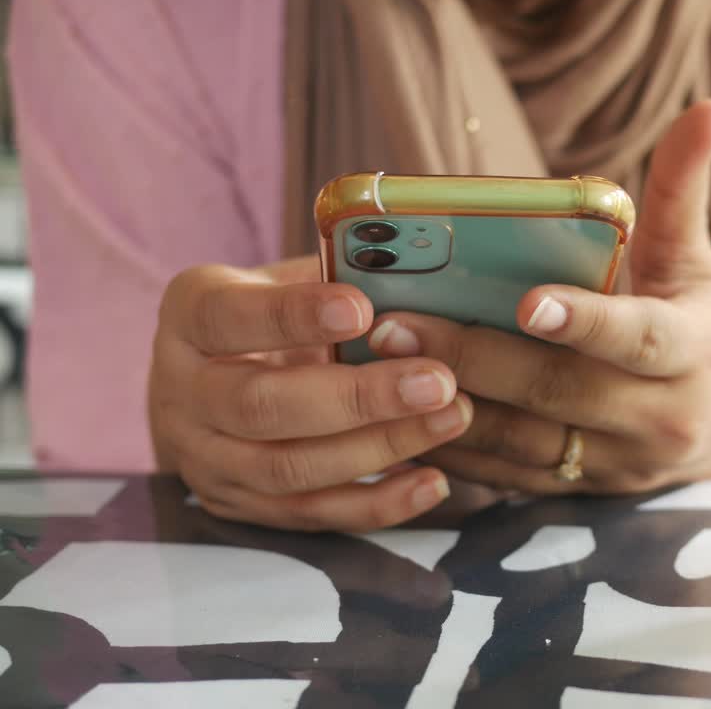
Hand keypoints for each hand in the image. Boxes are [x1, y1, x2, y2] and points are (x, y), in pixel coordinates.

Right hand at [148, 257, 473, 530]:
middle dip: (358, 397)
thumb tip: (416, 272)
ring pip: (290, 468)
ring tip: (452, 419)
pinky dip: (378, 503)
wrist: (214, 378)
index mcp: (190, 315)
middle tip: (437, 382)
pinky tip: (434, 481)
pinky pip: (312, 514)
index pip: (230, 317)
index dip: (294, 316)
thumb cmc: (274, 314)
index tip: (363, 310)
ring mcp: (205, 458)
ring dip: (380, 448)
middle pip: (262, 406)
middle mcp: (182, 393)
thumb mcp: (287, 280)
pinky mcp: (240, 506)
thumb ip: (337, 277)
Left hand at [368, 99, 710, 493]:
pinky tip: (398, 416)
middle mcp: (660, 419)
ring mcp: (618, 466)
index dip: (585, 321)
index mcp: (691, 352)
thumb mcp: (696, 262)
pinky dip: (455, 448)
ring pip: (525, 443)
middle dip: (476, 359)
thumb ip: (683, 188)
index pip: (637, 338)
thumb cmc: (708, 329)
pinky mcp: (582, 494)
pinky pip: (510, 478)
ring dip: (449, 408)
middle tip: (398, 324)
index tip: (527, 300)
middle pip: (561, 392)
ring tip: (380, 366)